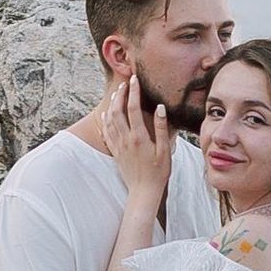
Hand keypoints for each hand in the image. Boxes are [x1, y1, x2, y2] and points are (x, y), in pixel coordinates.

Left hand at [94, 72, 174, 218]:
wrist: (143, 191)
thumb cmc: (158, 172)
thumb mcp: (165, 150)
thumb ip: (162, 128)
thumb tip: (160, 108)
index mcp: (139, 136)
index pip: (133, 108)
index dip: (133, 91)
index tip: (134, 79)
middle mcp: (126, 139)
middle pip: (118, 110)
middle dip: (120, 94)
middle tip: (125, 83)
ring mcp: (119, 145)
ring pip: (110, 119)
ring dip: (112, 104)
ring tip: (117, 93)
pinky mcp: (115, 151)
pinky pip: (107, 131)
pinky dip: (105, 119)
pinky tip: (107, 113)